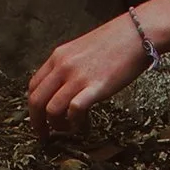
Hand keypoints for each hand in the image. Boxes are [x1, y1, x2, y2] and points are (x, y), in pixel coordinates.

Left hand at [29, 13, 152, 129]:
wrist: (137, 33)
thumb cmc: (115, 42)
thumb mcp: (81, 50)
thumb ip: (68, 67)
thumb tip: (63, 87)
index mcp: (58, 57)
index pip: (33, 86)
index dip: (33, 107)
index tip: (39, 119)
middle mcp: (63, 66)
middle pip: (36, 101)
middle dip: (37, 123)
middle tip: (45, 136)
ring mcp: (78, 77)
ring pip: (52, 109)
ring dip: (57, 126)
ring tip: (69, 129)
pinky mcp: (95, 87)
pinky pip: (75, 110)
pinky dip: (76, 123)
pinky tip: (84, 126)